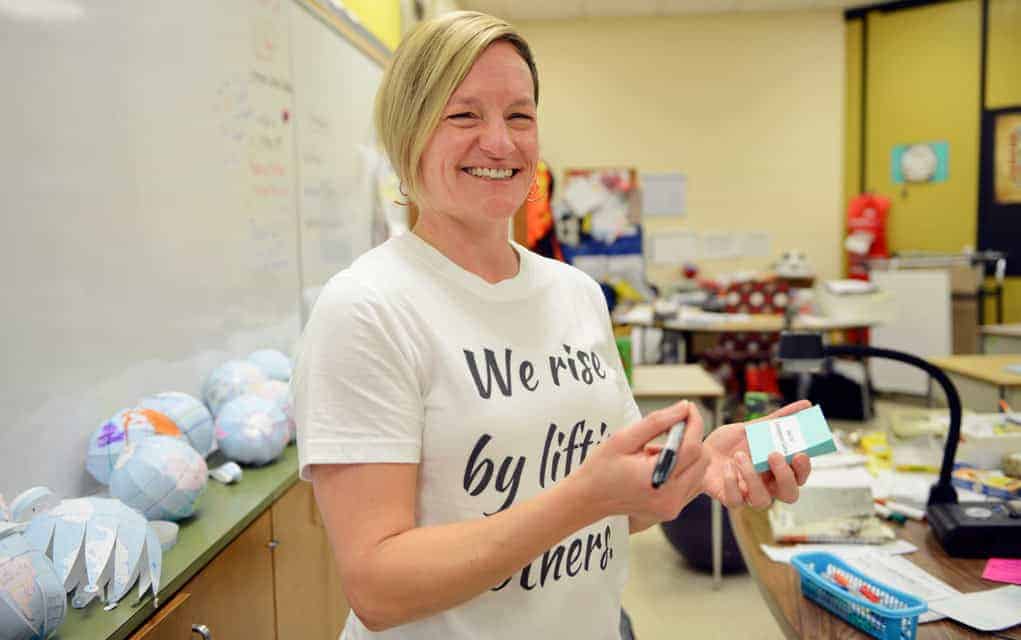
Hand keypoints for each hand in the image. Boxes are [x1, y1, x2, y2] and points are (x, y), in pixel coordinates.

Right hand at [574, 400, 707, 523]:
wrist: (588, 499)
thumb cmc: (600, 468)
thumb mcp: (623, 439)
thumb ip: (656, 422)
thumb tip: (683, 408)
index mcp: (656, 480)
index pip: (692, 447)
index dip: (694, 423)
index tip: (688, 408)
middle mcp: (669, 498)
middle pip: (702, 460)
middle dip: (691, 439)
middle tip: (668, 430)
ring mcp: (672, 507)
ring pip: (700, 471)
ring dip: (688, 454)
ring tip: (658, 451)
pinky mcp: (672, 510)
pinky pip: (692, 483)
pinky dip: (684, 468)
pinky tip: (661, 464)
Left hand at [701, 400, 812, 509]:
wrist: (698, 450)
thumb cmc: (728, 444)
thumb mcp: (753, 427)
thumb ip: (779, 419)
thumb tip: (806, 404)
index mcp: (777, 470)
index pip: (800, 477)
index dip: (803, 469)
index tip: (800, 453)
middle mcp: (767, 486)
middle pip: (789, 495)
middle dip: (785, 476)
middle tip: (773, 454)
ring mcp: (749, 495)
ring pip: (762, 500)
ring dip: (753, 477)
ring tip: (739, 456)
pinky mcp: (730, 499)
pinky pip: (736, 501)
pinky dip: (732, 483)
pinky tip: (727, 467)